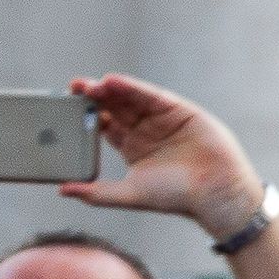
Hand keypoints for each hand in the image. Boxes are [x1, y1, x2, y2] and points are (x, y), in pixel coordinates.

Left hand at [64, 74, 264, 240]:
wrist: (216, 193)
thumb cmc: (176, 197)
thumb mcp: (129, 193)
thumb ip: (96, 192)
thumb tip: (62, 190)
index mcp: (132, 147)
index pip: (104, 126)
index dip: (86, 117)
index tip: (65, 109)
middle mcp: (146, 130)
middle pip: (115, 108)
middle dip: (94, 98)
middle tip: (72, 88)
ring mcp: (163, 119)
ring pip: (131, 99)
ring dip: (110, 90)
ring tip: (90, 84)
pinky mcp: (180, 111)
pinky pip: (152, 96)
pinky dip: (133, 88)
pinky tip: (114, 82)